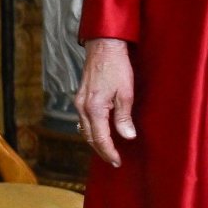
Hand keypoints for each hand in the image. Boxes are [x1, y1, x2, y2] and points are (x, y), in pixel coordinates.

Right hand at [74, 37, 136, 166]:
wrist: (103, 46)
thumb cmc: (117, 67)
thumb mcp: (126, 93)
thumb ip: (124, 117)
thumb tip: (128, 136)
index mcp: (94, 108)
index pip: (100, 138)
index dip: (109, 152)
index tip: (117, 161)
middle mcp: (82, 107)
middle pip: (89, 137)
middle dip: (101, 150)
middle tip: (114, 160)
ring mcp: (79, 102)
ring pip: (84, 129)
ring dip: (95, 141)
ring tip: (108, 150)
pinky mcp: (80, 97)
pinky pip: (83, 120)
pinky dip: (91, 130)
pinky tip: (99, 132)